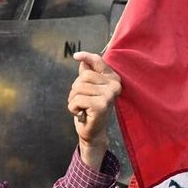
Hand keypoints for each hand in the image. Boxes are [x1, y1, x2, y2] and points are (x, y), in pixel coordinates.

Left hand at [69, 51, 120, 167]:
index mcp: (112, 78)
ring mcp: (109, 95)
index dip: (86, 57)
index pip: (98, 61)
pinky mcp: (101, 105)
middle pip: (84, 76)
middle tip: (81, 101)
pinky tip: (81, 113)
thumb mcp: (88, 89)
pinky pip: (77, 100)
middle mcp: (114, 85)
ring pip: (79, 88)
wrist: (92, 131)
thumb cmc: (90, 109)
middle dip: (75, 89)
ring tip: (81, 107)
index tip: (76, 56)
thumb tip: (82, 60)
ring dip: (73, 100)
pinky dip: (73, 108)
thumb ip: (88, 74)